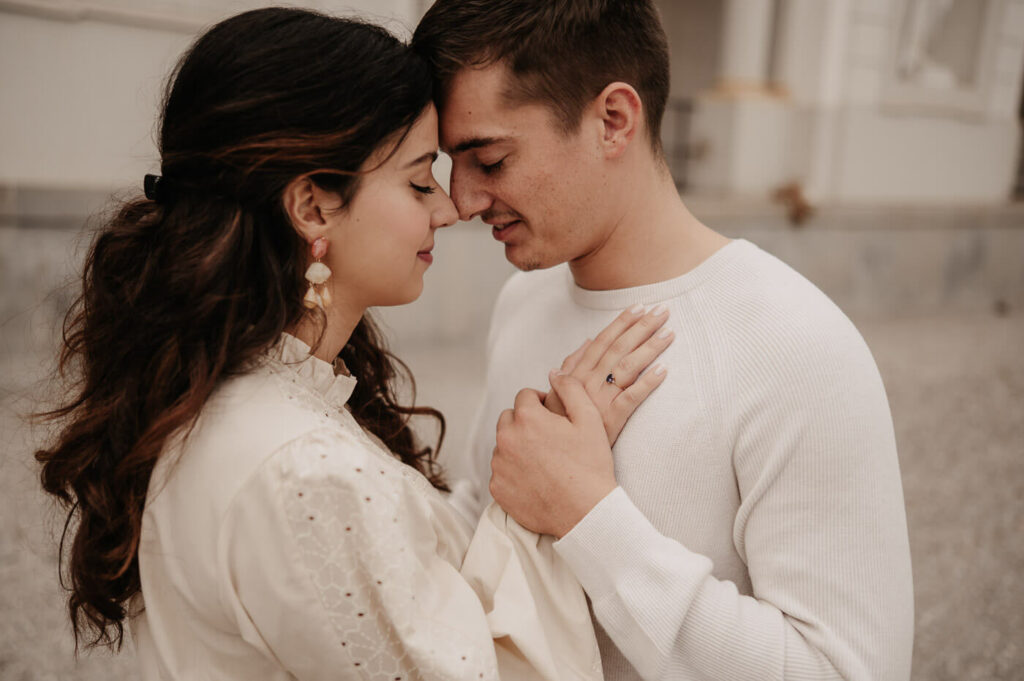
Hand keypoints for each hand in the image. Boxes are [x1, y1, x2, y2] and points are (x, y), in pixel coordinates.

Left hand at [492, 372, 635, 537]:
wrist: (587, 513)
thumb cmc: (590, 465)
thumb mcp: (589, 419)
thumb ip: (570, 388)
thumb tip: (554, 373)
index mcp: (527, 418)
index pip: (524, 396)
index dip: (540, 403)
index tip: (553, 417)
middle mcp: (506, 439)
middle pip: (509, 418)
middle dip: (525, 422)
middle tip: (548, 438)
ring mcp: (499, 466)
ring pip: (503, 445)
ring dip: (518, 446)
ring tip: (544, 461)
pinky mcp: (497, 489)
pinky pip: (501, 471)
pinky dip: (513, 472)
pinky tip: (536, 479)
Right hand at [544, 304, 671, 444]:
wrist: (558, 455)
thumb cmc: (559, 421)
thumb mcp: (559, 389)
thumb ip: (573, 364)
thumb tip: (587, 340)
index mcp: (577, 373)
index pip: (602, 341)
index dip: (621, 323)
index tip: (639, 307)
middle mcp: (588, 382)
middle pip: (618, 348)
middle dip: (641, 327)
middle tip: (662, 310)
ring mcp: (600, 400)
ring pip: (627, 367)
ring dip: (649, 348)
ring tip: (669, 333)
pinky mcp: (611, 420)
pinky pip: (632, 398)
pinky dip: (648, 383)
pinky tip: (664, 370)